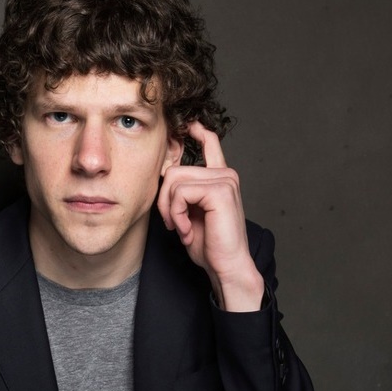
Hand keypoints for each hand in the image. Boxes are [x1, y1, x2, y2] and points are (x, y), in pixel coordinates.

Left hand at [157, 122, 263, 310]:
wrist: (226, 266)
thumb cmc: (208, 244)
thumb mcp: (189, 212)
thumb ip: (182, 192)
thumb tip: (165, 173)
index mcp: (220, 178)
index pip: (210, 142)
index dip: (195, 130)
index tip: (186, 124)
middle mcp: (225, 174)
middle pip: (174, 170)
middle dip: (164, 199)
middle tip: (172, 223)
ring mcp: (225, 180)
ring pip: (174, 180)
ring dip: (169, 209)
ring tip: (180, 228)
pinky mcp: (220, 190)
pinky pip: (181, 193)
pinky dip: (176, 214)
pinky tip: (186, 230)